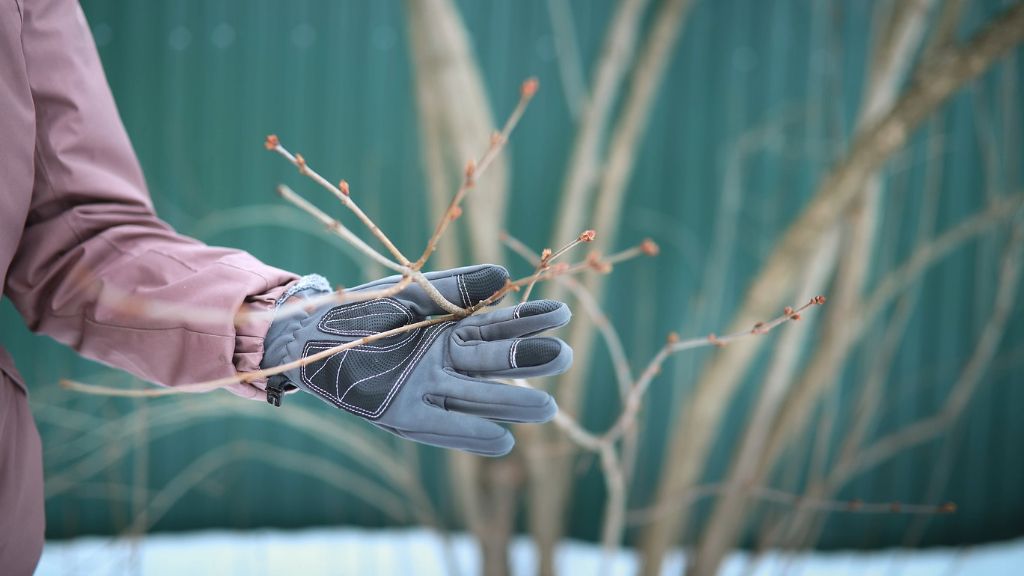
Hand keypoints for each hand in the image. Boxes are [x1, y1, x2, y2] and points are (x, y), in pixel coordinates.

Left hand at [261, 265, 571, 455]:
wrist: (309, 332)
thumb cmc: (363, 309)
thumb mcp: (415, 291)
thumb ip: (458, 287)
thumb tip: (505, 278)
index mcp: (453, 330)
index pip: (501, 325)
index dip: (530, 320)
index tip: (562, 314)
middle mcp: (447, 362)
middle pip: (495, 362)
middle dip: (528, 360)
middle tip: (564, 358)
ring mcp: (427, 388)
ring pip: (476, 396)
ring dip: (509, 403)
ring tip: (548, 408)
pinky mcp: (401, 413)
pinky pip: (441, 426)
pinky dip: (469, 434)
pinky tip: (502, 442)